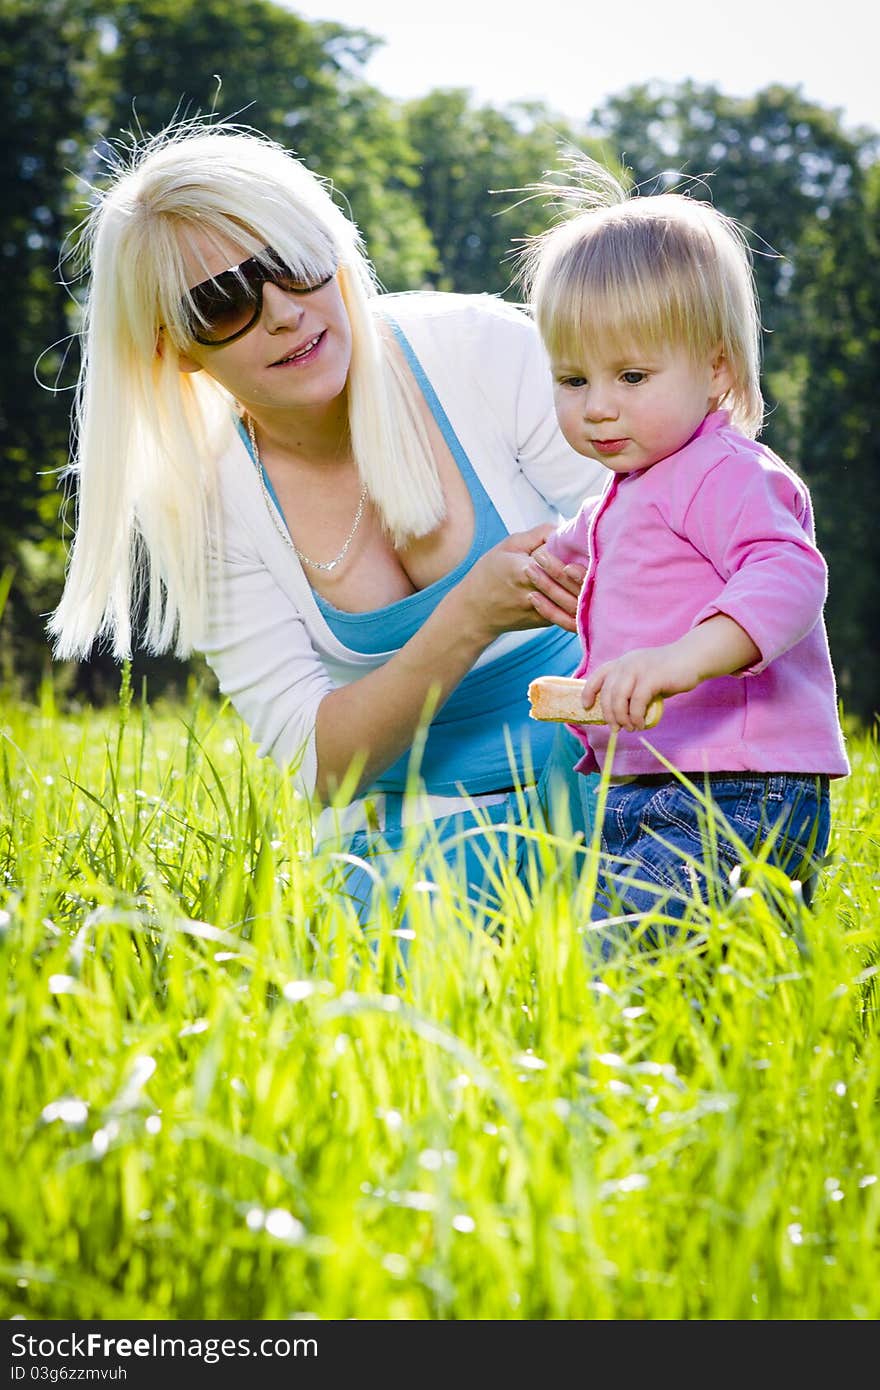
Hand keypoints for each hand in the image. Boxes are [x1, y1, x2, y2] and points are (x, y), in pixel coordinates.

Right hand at [455, 524, 582, 640]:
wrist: (474, 613)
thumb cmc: (488, 575)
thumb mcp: (508, 546)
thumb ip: (537, 535)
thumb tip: (563, 529)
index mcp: (524, 570)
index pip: (560, 561)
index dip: (575, 553)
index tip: (585, 544)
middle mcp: (535, 592)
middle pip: (572, 582)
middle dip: (586, 570)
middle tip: (596, 558)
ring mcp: (541, 610)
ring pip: (574, 600)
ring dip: (586, 587)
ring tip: (592, 572)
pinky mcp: (545, 621)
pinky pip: (569, 611)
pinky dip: (579, 599)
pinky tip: (584, 587)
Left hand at [580, 643, 698, 730]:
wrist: (692, 658)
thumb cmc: (668, 671)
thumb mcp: (643, 676)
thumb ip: (631, 690)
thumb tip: (620, 715)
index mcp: (622, 662)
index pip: (597, 676)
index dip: (588, 692)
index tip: (586, 706)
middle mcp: (626, 663)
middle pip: (607, 693)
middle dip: (609, 714)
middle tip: (615, 729)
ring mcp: (638, 669)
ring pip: (619, 699)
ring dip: (621, 718)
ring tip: (630, 728)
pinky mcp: (652, 677)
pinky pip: (637, 702)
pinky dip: (636, 717)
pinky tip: (640, 724)